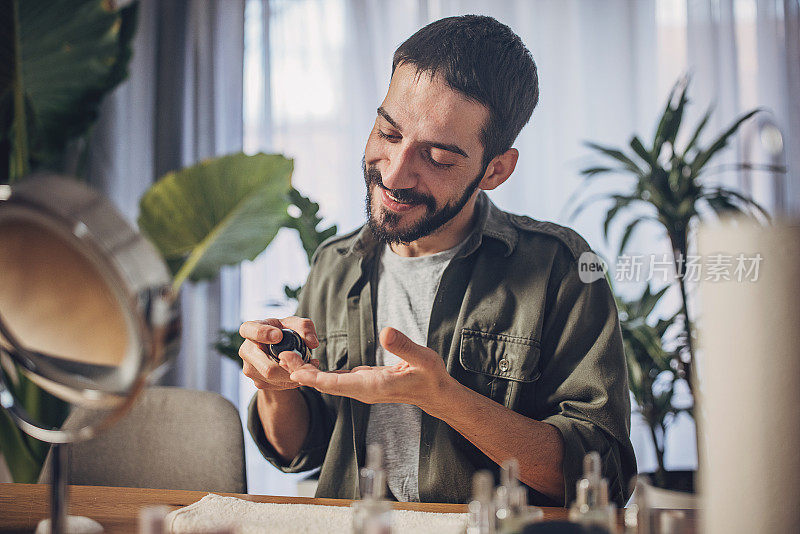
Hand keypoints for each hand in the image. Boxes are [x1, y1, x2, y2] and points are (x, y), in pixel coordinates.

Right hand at [238, 317, 320, 390]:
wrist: (277, 349)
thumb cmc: (283, 332)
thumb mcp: (294, 324)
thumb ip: (305, 327)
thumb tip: (312, 342)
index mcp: (250, 329)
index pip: (251, 331)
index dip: (264, 334)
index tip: (279, 336)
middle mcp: (246, 350)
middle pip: (267, 366)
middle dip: (289, 366)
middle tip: (305, 360)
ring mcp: (250, 369)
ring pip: (273, 379)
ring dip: (292, 374)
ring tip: (305, 365)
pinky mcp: (258, 382)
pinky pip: (277, 386)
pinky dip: (291, 381)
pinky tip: (298, 372)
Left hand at [281, 327, 453, 413]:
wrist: (436, 394)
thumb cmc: (430, 376)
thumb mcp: (423, 358)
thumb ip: (404, 346)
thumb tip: (386, 332)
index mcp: (373, 385)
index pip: (335, 384)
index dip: (312, 376)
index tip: (294, 367)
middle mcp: (362, 390)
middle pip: (325, 384)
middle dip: (302, 372)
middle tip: (281, 356)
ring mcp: (361, 388)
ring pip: (328, 382)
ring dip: (307, 371)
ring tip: (287, 356)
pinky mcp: (362, 383)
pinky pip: (335, 380)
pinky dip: (319, 372)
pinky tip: (308, 362)